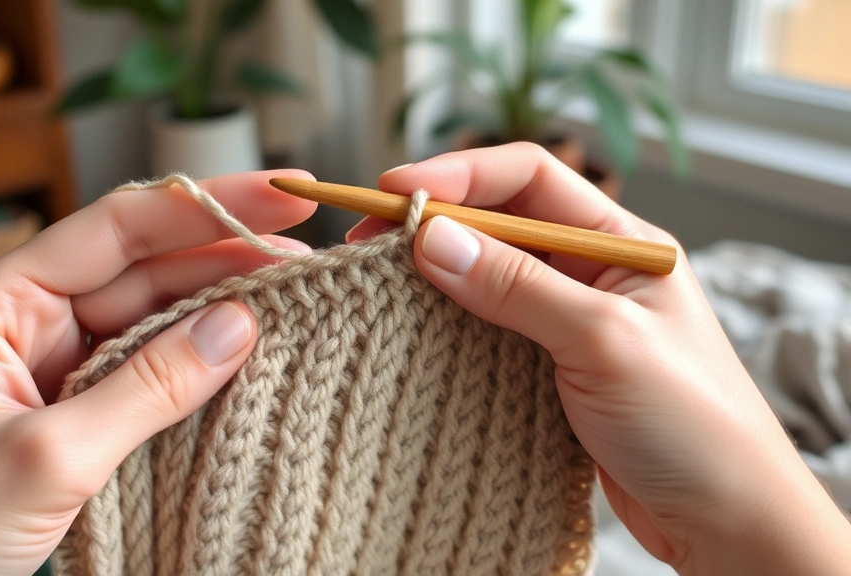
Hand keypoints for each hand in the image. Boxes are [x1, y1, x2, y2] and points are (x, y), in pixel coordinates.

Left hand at [0, 171, 316, 574]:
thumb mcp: (51, 455)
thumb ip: (149, 387)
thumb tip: (239, 326)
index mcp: (1, 299)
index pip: (118, 227)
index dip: (206, 204)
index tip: (284, 191)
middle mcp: (33, 313)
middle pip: (147, 262)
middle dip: (226, 251)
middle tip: (306, 248)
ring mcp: (60, 355)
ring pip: (157, 309)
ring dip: (222, 300)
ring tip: (294, 290)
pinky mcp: (81, 397)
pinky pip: (152, 359)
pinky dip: (200, 352)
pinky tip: (249, 342)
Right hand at [351, 144, 850, 575]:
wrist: (725, 519)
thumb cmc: (693, 423)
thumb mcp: (602, 340)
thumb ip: (517, 286)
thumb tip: (432, 238)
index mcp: (622, 242)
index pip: (529, 178)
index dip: (460, 173)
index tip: (397, 191)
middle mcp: (592, 271)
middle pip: (499, 222)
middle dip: (435, 222)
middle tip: (369, 237)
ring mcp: (569, 320)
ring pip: (487, 275)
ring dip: (435, 273)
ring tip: (379, 279)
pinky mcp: (550, 367)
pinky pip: (488, 327)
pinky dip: (448, 322)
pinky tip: (414, 328)